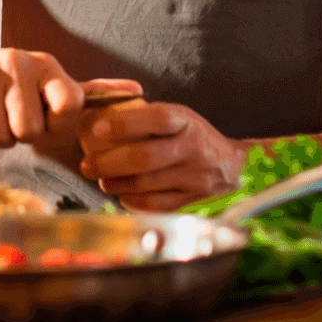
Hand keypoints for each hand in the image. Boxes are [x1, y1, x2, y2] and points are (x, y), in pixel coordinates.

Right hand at [0, 43, 89, 148]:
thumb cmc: (0, 85)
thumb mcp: (35, 84)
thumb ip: (65, 100)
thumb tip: (120, 99)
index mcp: (44, 64)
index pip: (70, 104)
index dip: (58, 127)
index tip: (45, 125)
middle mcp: (16, 62)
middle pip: (30, 131)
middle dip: (18, 136)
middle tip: (8, 120)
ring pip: (0, 138)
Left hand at [78, 101, 246, 211]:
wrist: (234, 168)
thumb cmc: (195, 137)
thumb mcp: (180, 118)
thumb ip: (148, 118)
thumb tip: (103, 115)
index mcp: (187, 122)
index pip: (156, 118)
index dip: (124, 123)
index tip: (97, 128)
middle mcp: (192, 149)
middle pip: (145, 157)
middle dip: (109, 162)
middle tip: (87, 164)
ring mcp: (194, 178)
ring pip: (146, 184)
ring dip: (116, 183)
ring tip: (101, 179)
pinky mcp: (192, 202)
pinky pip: (155, 205)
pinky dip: (133, 201)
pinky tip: (121, 194)